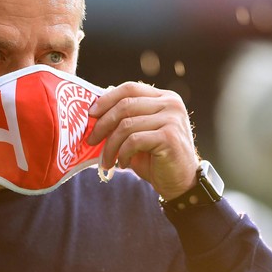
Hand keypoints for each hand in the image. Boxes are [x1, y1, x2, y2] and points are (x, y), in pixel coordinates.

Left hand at [87, 82, 198, 199]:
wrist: (180, 182)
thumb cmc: (156, 158)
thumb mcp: (139, 133)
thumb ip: (125, 118)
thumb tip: (94, 109)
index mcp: (164, 97)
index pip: (130, 88)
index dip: (107, 99)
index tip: (90, 114)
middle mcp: (171, 104)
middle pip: (125, 105)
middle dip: (103, 124)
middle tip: (91, 140)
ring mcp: (172, 119)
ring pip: (126, 125)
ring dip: (110, 145)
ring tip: (106, 160)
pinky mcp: (169, 137)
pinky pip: (134, 141)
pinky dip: (122, 153)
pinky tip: (122, 163)